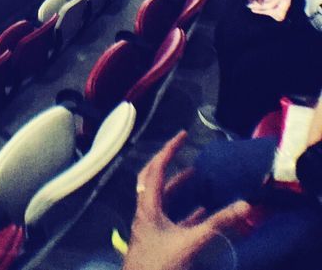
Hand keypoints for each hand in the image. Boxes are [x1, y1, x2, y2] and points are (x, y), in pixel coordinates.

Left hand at [122, 132, 250, 269]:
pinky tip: (200, 210)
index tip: (182, 135)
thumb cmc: (160, 263)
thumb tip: (245, 205)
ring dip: (177, 185)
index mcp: (149, 206)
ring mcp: (151, 225)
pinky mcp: (158, 238)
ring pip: (162, 198)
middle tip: (180, 147)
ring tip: (196, 175)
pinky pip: (170, 217)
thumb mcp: (191, 241)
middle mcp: (146, 211)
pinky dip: (183, 209)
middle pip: (152, 178)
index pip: (156, 169)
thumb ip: (218, 224)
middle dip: (166, 161)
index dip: (168, 150)